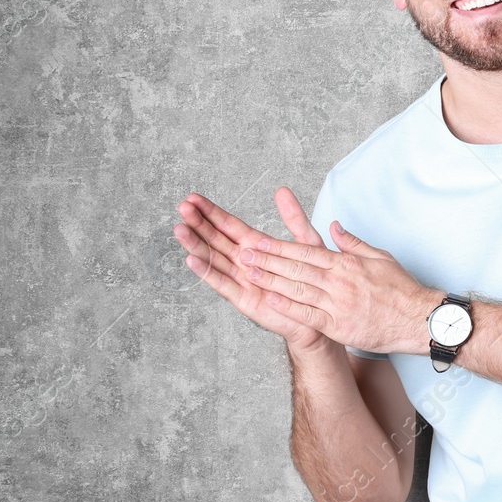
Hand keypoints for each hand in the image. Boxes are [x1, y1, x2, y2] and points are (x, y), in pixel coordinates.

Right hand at [173, 187, 334, 353]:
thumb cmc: (313, 277)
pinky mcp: (244, 299)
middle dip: (199, 223)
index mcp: (257, 246)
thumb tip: (282, 190)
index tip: (193, 198)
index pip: (230, 225)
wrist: (321, 311)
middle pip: (217, 239)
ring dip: (196, 245)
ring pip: (214, 259)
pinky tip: (192, 259)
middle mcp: (245, 262)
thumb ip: (294, 218)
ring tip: (180, 229)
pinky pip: (222, 283)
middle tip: (182, 207)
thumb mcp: (307, 242)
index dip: (212, 212)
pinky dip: (207, 272)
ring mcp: (242, 280)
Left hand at [234, 215, 437, 356]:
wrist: (418, 319)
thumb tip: (334, 226)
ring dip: (270, 281)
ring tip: (248, 273)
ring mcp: (338, 304)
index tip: (259, 241)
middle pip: (296, 268)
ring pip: (297, 290)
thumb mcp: (380, 257)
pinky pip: (308, 315)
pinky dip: (287, 308)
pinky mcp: (339, 326)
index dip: (280, 247)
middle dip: (267, 260)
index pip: (307, 251)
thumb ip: (353, 243)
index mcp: (347, 263)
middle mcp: (340, 281)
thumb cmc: (401, 290)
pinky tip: (269, 301)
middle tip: (243, 253)